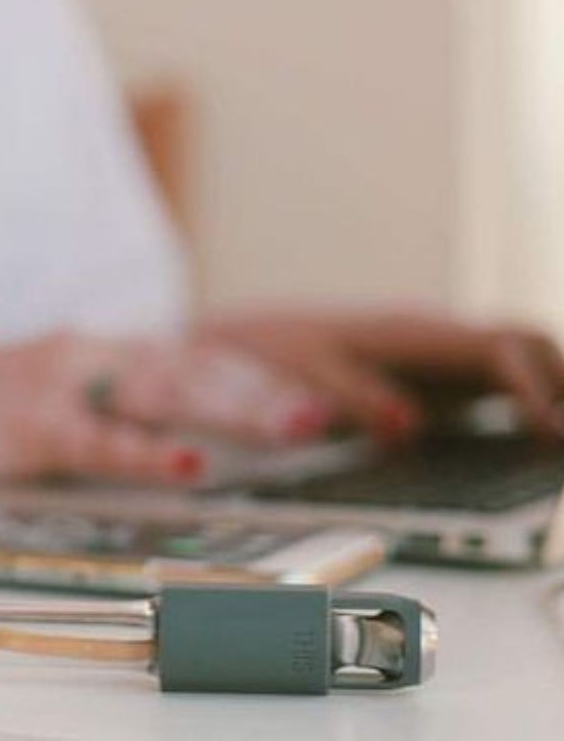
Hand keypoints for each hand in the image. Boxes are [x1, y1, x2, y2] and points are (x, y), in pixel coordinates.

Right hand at [0, 331, 335, 499]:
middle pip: (195, 368)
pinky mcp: (29, 426)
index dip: (258, 375)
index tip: (318, 395)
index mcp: (103, 350)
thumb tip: (188, 424)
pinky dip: (144, 454)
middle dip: (265, 392)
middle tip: (331, 413)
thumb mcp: (60, 390)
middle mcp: (92, 355)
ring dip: (231, 412)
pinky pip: (96, 440)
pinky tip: (186, 469)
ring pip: (160, 392)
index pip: (197, 355)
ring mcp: (60, 385)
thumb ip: (119, 397)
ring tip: (292, 429)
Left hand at [194, 310, 563, 440]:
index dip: (534, 387)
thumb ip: (355, 399)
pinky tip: (539, 439)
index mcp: (409, 332)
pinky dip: (529, 402)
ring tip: (559, 448)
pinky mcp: (432, 371)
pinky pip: (497, 378)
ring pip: (518, 357)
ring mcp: (437, 350)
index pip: (497, 347)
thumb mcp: (305, 375)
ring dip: (552, 390)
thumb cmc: (274, 353)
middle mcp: (433, 334)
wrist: (248, 337)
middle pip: (525, 343)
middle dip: (561, 385)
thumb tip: (410, 425)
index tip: (552, 431)